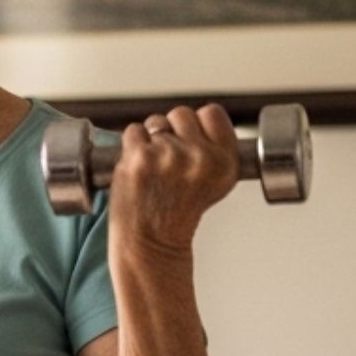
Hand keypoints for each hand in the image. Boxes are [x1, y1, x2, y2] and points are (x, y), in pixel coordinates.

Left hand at [111, 103, 238, 259]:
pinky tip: (140, 169)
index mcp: (225, 162)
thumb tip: (200, 119)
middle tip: (169, 161)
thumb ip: (214, 148)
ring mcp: (169, 156)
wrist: (152, 243)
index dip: (198, 124)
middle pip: (182, 113)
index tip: (192, 140)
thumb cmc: (178, 214)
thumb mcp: (217, 183)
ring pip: (156, 122)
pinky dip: (131, 146)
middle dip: (173, 131)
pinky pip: (133, 131)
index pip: (213, 113)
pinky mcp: (140, 158)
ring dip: (151, 139)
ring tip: (154, 169)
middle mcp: (200, 157)